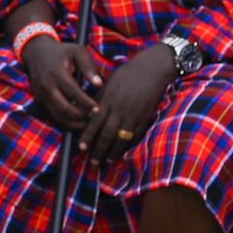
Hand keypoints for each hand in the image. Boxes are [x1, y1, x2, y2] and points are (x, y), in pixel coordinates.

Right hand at [22, 37, 102, 131]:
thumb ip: (88, 67)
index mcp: (57, 73)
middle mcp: (47, 86)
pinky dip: (65, 121)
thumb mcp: (77, 51)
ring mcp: (41, 95)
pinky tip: (76, 121)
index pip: (73, 93)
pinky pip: (52, 115)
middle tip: (93, 118)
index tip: (98, 109)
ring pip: (57, 116)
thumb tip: (99, 84)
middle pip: (64, 109)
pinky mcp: (39, 101)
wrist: (36, 52)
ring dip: (73, 123)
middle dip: (80, 117)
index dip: (86, 103)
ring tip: (87, 124)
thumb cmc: (61, 52)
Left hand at [78, 44, 175, 162]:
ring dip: (113, 152)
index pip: (94, 121)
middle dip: (99, 150)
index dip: (87, 136)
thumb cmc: (128, 74)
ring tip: (107, 161)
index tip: (81, 147)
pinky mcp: (145, 118)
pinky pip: (135, 136)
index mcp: (108, 98)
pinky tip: (122, 152)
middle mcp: (119, 109)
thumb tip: (89, 113)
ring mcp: (133, 115)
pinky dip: (128, 146)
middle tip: (93, 162)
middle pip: (107, 134)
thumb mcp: (109, 83)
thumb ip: (100, 99)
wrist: (152, 69)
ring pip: (121, 138)